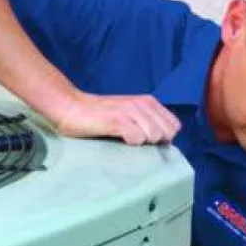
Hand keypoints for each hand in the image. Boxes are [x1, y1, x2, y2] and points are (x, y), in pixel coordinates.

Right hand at [50, 90, 179, 145]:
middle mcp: (142, 104)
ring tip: (125, 139)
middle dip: (155, 142)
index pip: (174, 126)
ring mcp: (130, 111)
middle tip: (134, 141)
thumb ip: (146, 122)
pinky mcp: (117, 120)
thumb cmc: (99, 116)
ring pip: (154, 136)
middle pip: (166, 133)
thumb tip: (163, 142)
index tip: (147, 141)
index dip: (164, 137)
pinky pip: (137, 138)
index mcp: (148, 102)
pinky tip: (118, 139)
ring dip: (142, 143)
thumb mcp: (129, 113)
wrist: (71, 108)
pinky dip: (130, 143)